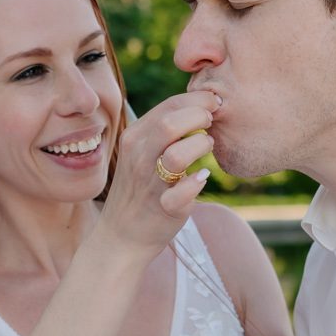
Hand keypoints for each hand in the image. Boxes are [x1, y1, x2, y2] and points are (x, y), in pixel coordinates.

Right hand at [94, 91, 220, 259]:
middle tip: (211, 123)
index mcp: (134, 137)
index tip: (214, 104)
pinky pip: (180, 194)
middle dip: (199, 116)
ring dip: (200, 146)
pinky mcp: (162, 208)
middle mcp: (138, 156)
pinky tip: (201, 177)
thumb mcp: (143, 152)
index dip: (197, 100)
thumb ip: (164, 131)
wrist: (121, 236)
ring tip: (207, 147)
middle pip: (170, 123)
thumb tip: (201, 108)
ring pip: (177, 154)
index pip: (168, 106)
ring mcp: (149, 183)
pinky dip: (196, 183)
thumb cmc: (141, 189)